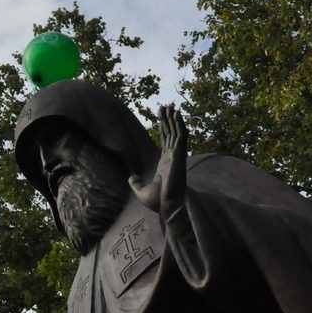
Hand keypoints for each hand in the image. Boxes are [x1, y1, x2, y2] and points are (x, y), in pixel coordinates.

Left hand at [128, 103, 187, 219]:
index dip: (164, 128)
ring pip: (177, 132)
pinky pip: (181, 137)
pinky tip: (177, 114)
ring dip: (174, 119)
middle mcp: (173, 157)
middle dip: (169, 119)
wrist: (167, 207)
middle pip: (171, 133)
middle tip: (167, 105)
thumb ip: (136, 183)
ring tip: (172, 106)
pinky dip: (180, 125)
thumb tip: (130, 178)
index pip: (166, 140)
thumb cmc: (158, 201)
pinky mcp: (180, 155)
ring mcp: (177, 155)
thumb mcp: (141, 190)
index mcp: (166, 162)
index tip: (162, 116)